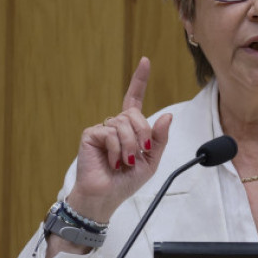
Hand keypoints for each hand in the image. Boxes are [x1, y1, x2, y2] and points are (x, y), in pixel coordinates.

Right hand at [67, 57, 171, 222]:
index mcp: (130, 128)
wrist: (106, 197)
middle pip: (135, 115)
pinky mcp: (90, 135)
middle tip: (138, 156)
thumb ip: (159, 139)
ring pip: (123, 124)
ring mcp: (102, 129)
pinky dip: (115, 150)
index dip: (139, 79)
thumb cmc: (126, 181)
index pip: (134, 98)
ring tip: (123, 162)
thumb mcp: (151, 161)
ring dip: (129, 147)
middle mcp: (115, 125)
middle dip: (142, 135)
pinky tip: (111, 162)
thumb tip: (167, 116)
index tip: (145, 60)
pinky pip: (110, 133)